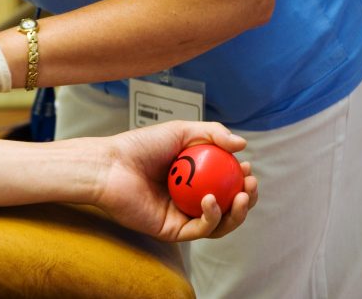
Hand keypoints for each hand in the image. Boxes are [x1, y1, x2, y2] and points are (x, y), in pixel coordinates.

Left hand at [95, 120, 257, 241]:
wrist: (111, 166)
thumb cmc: (139, 146)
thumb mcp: (180, 131)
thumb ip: (212, 133)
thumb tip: (242, 145)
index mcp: (193, 178)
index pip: (225, 183)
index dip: (242, 178)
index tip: (249, 167)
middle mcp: (189, 199)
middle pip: (227, 206)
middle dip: (246, 199)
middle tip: (250, 184)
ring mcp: (181, 216)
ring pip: (219, 223)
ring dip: (237, 213)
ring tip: (242, 195)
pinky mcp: (172, 231)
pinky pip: (200, 230)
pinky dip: (212, 217)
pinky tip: (212, 200)